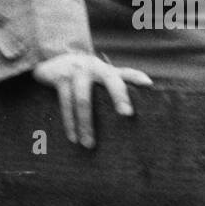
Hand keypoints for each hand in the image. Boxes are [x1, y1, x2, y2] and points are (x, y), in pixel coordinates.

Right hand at [33, 52, 152, 148]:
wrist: (55, 61)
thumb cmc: (87, 73)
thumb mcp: (104, 74)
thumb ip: (125, 77)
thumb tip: (149, 84)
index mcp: (107, 69)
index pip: (125, 73)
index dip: (137, 77)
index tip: (148, 85)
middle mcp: (94, 66)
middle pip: (109, 80)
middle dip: (118, 95)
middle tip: (127, 114)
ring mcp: (76, 71)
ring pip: (83, 99)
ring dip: (86, 123)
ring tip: (89, 144)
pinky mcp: (60, 78)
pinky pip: (66, 103)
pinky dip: (69, 122)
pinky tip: (73, 138)